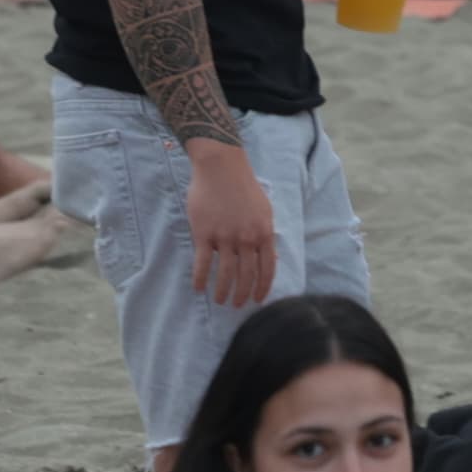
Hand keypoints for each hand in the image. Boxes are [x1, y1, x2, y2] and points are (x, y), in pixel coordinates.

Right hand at [181, 137, 283, 307]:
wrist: (221, 167)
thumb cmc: (244, 187)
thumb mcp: (265, 210)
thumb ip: (266, 235)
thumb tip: (272, 257)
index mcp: (264, 233)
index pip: (267, 269)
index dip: (262, 287)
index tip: (257, 300)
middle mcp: (246, 238)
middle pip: (246, 275)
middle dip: (243, 294)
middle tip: (237, 305)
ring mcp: (225, 236)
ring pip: (225, 273)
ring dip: (223, 291)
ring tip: (220, 300)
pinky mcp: (204, 233)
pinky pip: (203, 262)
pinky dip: (201, 278)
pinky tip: (199, 287)